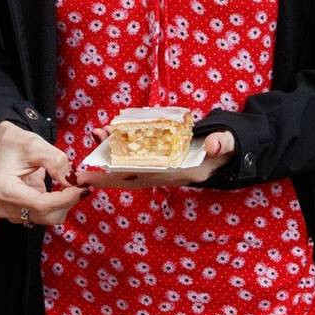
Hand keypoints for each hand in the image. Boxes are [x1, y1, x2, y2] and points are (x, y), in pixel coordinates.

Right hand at [0, 121, 84, 226]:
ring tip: (71, 184)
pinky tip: (62, 190)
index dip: (65, 199)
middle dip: (67, 201)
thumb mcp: (35, 145)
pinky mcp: (20, 214)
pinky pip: (45, 215)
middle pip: (45, 215)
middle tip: (81, 184)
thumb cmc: (14, 144)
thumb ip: (56, 162)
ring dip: (64, 203)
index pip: (40, 204)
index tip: (82, 188)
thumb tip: (72, 181)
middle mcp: (4, 206)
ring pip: (48, 218)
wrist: (1, 147)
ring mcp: (11, 212)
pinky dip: (58, 204)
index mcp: (3, 189)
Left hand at [81, 130, 236, 189]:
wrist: (230, 152)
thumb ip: (222, 143)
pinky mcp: (160, 162)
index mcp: (184, 173)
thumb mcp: (229, 143)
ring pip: (131, 169)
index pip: (150, 175)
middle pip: (133, 177)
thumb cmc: (227, 146)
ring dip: (110, 159)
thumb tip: (213, 145)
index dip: (126, 173)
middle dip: (108, 173)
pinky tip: (108, 137)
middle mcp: (170, 176)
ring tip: (96, 138)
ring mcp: (164, 171)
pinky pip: (136, 162)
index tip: (105, 169)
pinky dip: (120, 153)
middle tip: (83, 168)